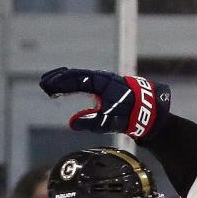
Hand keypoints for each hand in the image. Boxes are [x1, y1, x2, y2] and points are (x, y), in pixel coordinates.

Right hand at [39, 67, 170, 138]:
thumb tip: (73, 122)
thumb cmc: (134, 115)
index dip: (61, 82)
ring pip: (80, 78)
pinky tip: (65, 90)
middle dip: (59, 79)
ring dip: (65, 81)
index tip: (47, 86)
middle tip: (43, 84)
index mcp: (103, 83)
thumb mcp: (112, 121)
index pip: (77, 79)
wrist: (153, 111)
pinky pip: (86, 82)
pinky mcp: (107, 88)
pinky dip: (73, 84)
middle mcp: (102, 79)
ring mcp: (105, 82)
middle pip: (76, 75)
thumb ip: (93, 121)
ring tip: (50, 86)